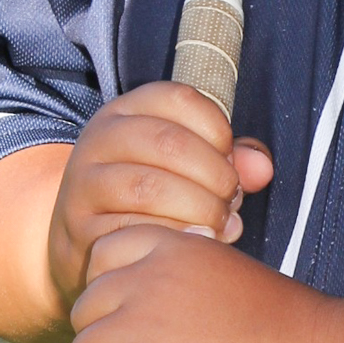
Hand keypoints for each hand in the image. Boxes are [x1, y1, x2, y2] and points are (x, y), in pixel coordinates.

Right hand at [47, 83, 273, 310]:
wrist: (87, 241)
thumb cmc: (154, 196)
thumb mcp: (188, 165)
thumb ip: (230, 159)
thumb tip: (262, 168)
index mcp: (128, 111)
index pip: (179, 99)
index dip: (218, 130)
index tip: (230, 159)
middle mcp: (100, 139)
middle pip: (169, 143)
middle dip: (215, 175)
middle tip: (232, 200)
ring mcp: (85, 183)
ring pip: (149, 187)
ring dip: (198, 209)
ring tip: (219, 224)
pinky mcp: (80, 227)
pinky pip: (132, 230)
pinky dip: (174, 237)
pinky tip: (195, 243)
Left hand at [68, 223, 330, 342]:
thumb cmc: (298, 335)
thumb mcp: (236, 279)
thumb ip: (193, 283)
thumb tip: (165, 319)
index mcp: (177, 246)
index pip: (103, 255)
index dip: (115, 296)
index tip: (143, 326)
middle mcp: (151, 278)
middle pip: (86, 312)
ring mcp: (143, 327)